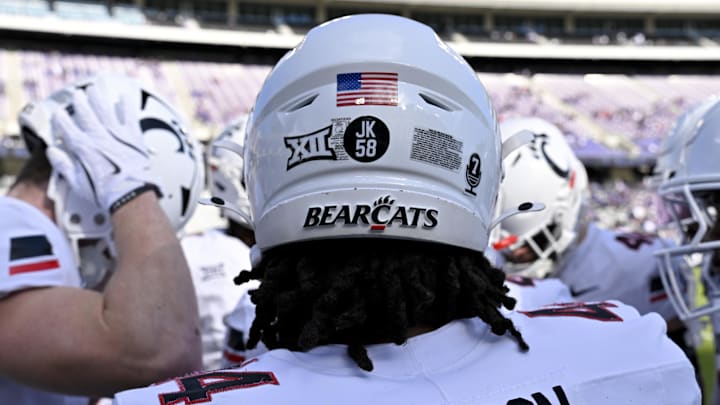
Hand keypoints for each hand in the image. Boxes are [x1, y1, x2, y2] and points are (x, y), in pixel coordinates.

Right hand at [46, 86, 158, 212]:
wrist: (130, 195)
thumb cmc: (104, 192)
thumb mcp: (77, 183)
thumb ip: (63, 166)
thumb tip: (53, 152)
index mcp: (83, 148)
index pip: (68, 128)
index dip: (62, 119)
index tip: (59, 113)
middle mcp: (98, 138)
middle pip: (87, 115)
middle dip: (81, 103)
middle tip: (78, 95)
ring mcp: (117, 136)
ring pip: (105, 112)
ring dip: (99, 99)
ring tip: (95, 90)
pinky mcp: (134, 138)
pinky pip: (129, 118)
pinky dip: (126, 107)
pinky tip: (124, 98)